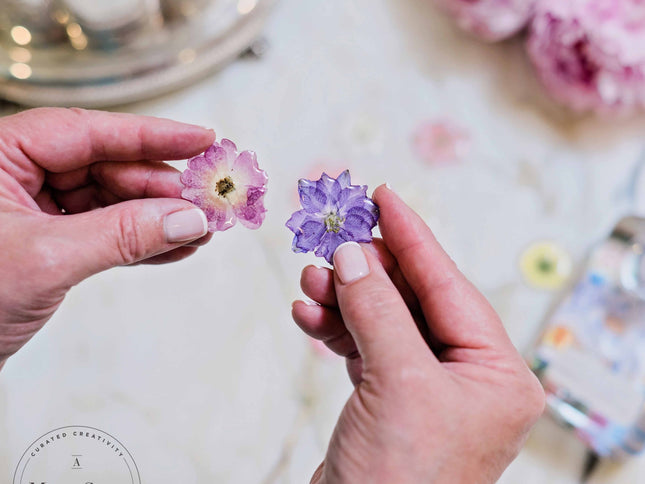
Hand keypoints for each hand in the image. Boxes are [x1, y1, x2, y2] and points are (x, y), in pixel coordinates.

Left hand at [0, 108, 214, 368]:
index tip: (202, 140)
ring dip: (158, 220)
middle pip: (107, 168)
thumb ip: (121, 234)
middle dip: (161, 190)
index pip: (86, 132)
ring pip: (111, 202)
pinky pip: (105, 233)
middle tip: (208, 205)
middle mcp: (17, 175)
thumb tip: (187, 219)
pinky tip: (176, 248)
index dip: (151, 135)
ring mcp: (34, 210)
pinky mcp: (49, 243)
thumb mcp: (44, 259)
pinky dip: (140, 243)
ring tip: (201, 231)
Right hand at [292, 185, 544, 483]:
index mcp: (497, 373)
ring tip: (313, 280)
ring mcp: (428, 388)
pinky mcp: (391, 399)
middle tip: (335, 240)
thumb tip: (356, 254)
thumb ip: (378, 309)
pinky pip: (365, 346)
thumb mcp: (398, 381)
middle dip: (370, 271)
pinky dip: (337, 328)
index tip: (385, 197)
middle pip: (415, 299)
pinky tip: (311, 314)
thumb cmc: (402, 480)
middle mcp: (468, 377)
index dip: (414, 237)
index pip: (450, 286)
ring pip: (384, 320)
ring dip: (346, 298)